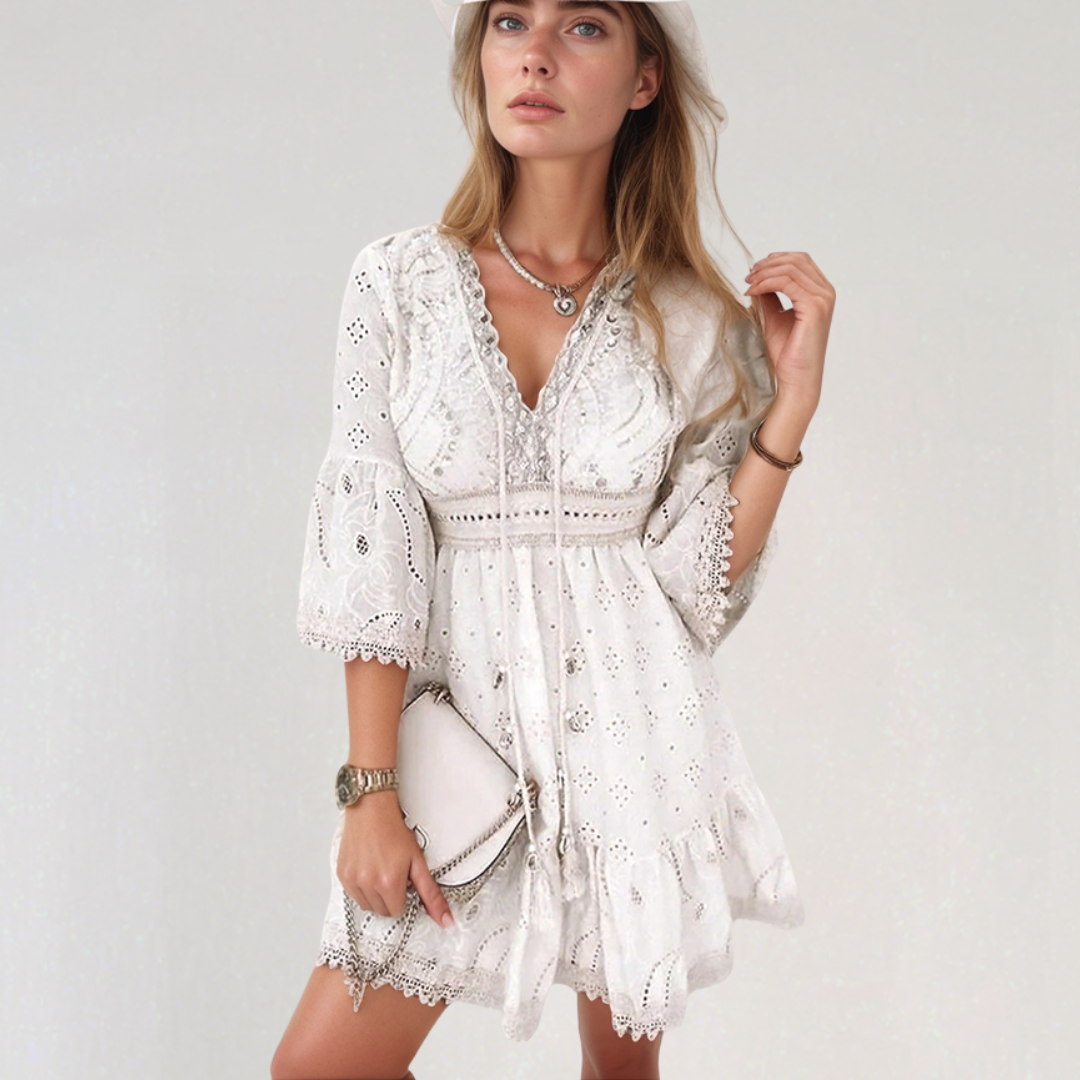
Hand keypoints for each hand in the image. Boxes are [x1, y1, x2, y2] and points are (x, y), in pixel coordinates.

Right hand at [337, 789, 455, 928]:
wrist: (371, 809)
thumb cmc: (394, 830)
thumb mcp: (418, 861)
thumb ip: (431, 894)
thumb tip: (445, 919)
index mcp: (389, 883)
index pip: (398, 911)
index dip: (404, 895)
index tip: (404, 881)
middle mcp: (368, 884)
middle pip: (382, 911)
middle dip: (390, 897)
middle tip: (393, 873)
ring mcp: (353, 880)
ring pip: (367, 905)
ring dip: (375, 894)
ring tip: (381, 870)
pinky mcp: (342, 874)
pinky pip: (353, 894)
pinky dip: (362, 888)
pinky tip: (368, 869)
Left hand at [744, 251, 834, 405]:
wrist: (796, 378)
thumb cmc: (788, 353)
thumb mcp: (775, 317)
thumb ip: (770, 296)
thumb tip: (758, 278)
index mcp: (820, 292)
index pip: (800, 261)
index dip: (776, 260)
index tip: (754, 271)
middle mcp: (825, 292)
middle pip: (796, 260)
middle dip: (768, 264)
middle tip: (749, 276)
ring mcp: (822, 299)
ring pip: (790, 269)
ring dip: (764, 273)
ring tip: (748, 285)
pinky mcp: (814, 307)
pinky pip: (786, 282)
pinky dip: (766, 283)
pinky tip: (753, 292)